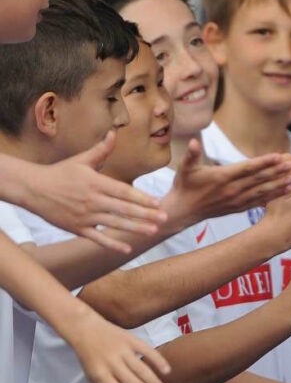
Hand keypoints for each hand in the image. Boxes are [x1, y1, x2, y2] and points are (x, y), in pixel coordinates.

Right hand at [23, 132, 165, 252]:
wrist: (33, 189)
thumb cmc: (60, 172)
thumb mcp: (82, 159)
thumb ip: (102, 150)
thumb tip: (114, 133)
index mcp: (96, 183)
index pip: (123, 192)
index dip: (141, 198)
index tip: (158, 202)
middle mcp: (92, 201)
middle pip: (123, 209)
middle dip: (146, 214)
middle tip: (164, 217)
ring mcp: (84, 217)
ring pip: (114, 224)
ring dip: (135, 228)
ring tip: (153, 231)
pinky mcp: (76, 229)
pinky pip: (97, 239)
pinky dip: (112, 244)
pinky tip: (127, 249)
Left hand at [63, 306, 171, 382]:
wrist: (86, 329)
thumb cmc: (90, 359)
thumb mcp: (92, 380)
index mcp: (100, 377)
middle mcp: (112, 364)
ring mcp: (123, 350)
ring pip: (142, 369)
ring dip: (155, 382)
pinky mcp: (131, 338)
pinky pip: (147, 350)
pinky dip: (158, 360)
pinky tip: (167, 370)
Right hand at [164, 140, 290, 226]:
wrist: (181, 212)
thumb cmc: (184, 186)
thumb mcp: (185, 168)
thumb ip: (191, 154)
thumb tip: (193, 142)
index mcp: (222, 177)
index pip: (247, 168)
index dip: (263, 162)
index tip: (278, 156)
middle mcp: (232, 190)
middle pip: (259, 179)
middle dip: (278, 171)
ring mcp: (236, 200)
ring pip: (262, 191)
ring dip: (279, 184)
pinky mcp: (238, 208)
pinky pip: (259, 201)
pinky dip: (273, 196)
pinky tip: (285, 191)